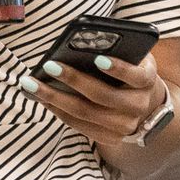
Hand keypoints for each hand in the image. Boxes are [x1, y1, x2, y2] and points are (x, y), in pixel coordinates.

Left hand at [21, 51, 165, 147]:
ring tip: (32, 84)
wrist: (144, 103)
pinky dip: (59, 111)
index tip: (98, 58)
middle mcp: (139, 106)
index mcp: (147, 81)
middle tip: (49, 65)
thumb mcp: (130, 57)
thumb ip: (116, 49)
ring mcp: (126, 126)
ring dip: (55, 98)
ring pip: (86, 113)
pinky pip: (80, 126)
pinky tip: (42, 98)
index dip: (118, 68)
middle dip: (73, 80)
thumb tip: (82, 41)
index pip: (135, 75)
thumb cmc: (129, 70)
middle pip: (102, 95)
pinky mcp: (112, 138)